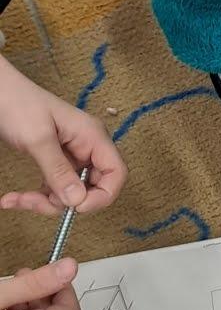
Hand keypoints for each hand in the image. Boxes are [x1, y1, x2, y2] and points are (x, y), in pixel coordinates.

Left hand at [0, 56, 126, 216]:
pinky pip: (53, 187)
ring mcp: (71, 155)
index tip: (77, 207)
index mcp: (92, 136)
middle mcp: (86, 147)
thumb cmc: (19, 103)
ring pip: (70, 192)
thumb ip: (58, 171)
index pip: (116, 173)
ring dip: (44, 202)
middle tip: (38, 203)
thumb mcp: (38, 139)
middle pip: (92, 188)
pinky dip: (35, 197)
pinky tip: (15, 198)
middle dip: (66, 202)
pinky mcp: (55, 161)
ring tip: (19, 199)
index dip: (102, 195)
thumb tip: (77, 200)